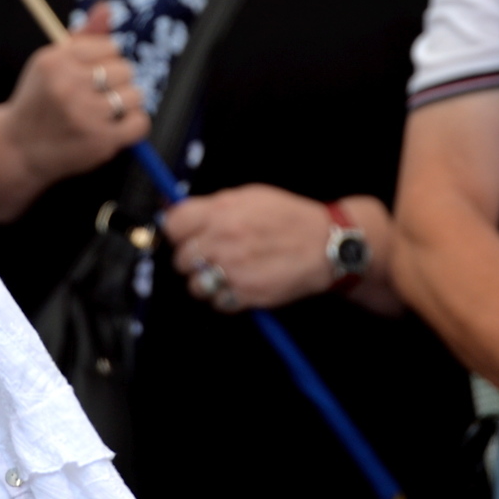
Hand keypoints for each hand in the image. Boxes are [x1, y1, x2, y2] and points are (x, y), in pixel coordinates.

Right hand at [0, 5, 149, 186]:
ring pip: (136, 95)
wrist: (18, 148)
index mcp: (56, 61)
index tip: (93, 76)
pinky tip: (116, 128)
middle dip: (117, 82)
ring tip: (105, 112)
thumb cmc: (41, 100)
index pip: (110, 47)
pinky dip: (134, 125)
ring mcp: (84, 114)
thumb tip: (106, 7)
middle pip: (125, 69)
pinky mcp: (99, 140)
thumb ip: (83, 36)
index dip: (106, 61)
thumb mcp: (52, 63)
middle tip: (98, 96)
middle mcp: (68, 85)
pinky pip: (140, 123)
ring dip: (126, 104)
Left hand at [163, 184, 346, 312]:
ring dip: (206, 281)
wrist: (324, 244)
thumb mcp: (251, 196)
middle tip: (211, 254)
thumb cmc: (289, 217)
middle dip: (192, 258)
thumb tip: (178, 210)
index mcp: (222, 212)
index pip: (173, 224)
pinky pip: (218, 302)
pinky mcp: (246, 294)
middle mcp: (223, 240)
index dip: (177, 230)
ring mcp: (234, 270)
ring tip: (226, 272)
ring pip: (195, 286)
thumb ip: (214, 204)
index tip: (185, 233)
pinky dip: (226, 297)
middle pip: (181, 258)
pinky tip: (241, 283)